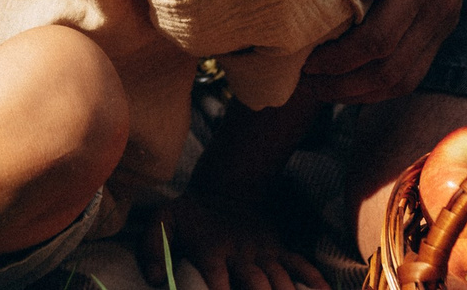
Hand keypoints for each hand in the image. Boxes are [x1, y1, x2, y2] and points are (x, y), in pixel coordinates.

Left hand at [145, 195, 325, 289]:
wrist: (225, 186)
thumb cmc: (190, 213)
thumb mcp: (163, 221)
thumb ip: (151, 248)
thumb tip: (155, 280)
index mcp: (212, 251)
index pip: (217, 281)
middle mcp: (241, 254)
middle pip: (257, 284)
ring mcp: (263, 252)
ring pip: (281, 279)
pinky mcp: (279, 250)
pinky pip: (300, 265)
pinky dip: (315, 281)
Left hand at [298, 0, 466, 104]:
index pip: (381, 40)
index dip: (341, 59)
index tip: (305, 61)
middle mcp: (438, 8)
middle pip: (392, 71)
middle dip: (344, 85)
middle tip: (302, 82)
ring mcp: (443, 21)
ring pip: (404, 79)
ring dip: (360, 92)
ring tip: (319, 88)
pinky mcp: (441, 26)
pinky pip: (414, 71)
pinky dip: (380, 86)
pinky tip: (348, 81)